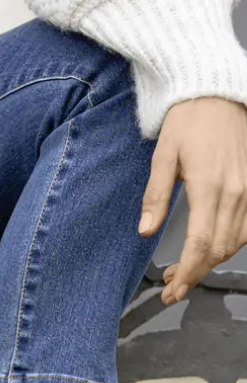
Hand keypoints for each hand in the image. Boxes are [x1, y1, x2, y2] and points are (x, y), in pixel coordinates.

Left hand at [139, 95, 246, 303]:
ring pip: (236, 242)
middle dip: (196, 272)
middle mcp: (235, 193)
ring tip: (187, 270)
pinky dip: (231, 244)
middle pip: (219, 249)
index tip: (173, 288)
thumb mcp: (163, 155)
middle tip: (173, 286)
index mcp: (209, 185)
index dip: (188, 271)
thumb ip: (156, 195)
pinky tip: (212, 248)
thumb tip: (146, 231)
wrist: (217, 95)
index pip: (201, 243)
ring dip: (212, 261)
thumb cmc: (188, 121)